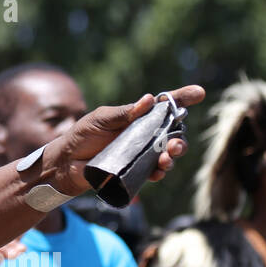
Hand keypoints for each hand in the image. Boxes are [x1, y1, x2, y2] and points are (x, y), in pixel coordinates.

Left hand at [48, 86, 204, 194]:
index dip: (182, 99)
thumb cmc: (82, 135)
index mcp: (137, 118)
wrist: (66, 162)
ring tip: (168, 158)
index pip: (164, 106)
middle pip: (173, 134)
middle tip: (175, 142)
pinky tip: (158, 171)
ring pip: (168, 154)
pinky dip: (159, 172)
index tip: (199, 93)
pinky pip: (154, 173)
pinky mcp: (135, 172)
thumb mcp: (100, 119)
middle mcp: (144, 135)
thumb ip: (123, 113)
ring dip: (173, 156)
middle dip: (180, 137)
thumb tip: (149, 100)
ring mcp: (141, 154)